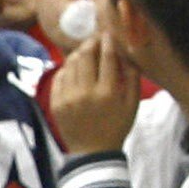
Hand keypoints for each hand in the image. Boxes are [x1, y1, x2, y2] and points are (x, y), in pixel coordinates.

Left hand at [49, 34, 140, 154]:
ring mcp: (68, 98)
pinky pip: (60, 75)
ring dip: (79, 53)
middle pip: (85, 55)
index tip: (108, 34)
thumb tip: (127, 52)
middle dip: (91, 42)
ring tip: (86, 53)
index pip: (107, 57)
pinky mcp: (55, 102)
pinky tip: (75, 70)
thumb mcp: (132, 105)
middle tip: (96, 39)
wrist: (93, 153)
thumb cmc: (116, 127)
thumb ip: (132, 78)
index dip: (108, 41)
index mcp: (108, 93)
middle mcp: (86, 93)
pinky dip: (68, 68)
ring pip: (71, 63)